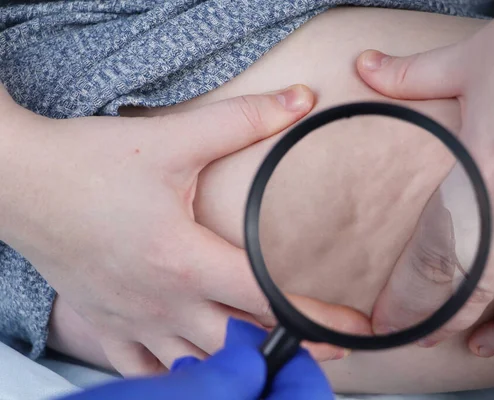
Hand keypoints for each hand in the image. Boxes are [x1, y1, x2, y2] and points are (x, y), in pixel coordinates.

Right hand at [1, 84, 361, 373]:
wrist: (19, 181)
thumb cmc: (90, 163)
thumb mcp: (171, 138)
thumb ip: (242, 120)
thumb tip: (299, 100)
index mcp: (184, 261)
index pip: (266, 298)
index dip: (315, 317)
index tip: (351, 330)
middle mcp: (162, 301)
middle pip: (239, 344)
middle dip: (288, 352)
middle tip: (327, 354)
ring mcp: (132, 319)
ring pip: (197, 366)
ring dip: (237, 368)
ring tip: (270, 366)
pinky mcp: (106, 322)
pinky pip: (143, 371)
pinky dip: (175, 378)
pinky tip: (197, 375)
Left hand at [356, 0, 493, 354]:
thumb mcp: (468, 62)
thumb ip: (410, 76)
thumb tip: (365, 66)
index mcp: (490, 178)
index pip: (437, 265)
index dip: (409, 305)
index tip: (391, 325)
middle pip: (484, 296)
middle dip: (451, 326)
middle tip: (432, 337)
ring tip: (492, 341)